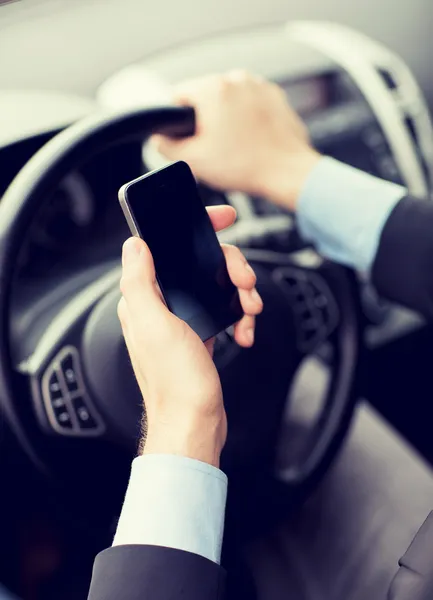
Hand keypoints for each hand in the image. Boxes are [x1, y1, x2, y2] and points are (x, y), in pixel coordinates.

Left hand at [117, 205, 261, 466]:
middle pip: (202, 265)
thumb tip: (134, 245)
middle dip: (231, 268)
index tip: (222, 219)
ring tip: (251, 311)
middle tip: (247, 282)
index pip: (167, 248)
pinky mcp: (200, 334)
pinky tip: (244, 332)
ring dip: (240, 293)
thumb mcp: (154, 325)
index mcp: (145, 298)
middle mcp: (162, 305)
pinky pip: (224, 311)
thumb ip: (140, 282)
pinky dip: (239, 318)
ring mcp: (183, 320)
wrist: (194, 423)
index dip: (196, 228)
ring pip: (218, 286)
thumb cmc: (175, 382)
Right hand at [153, 71, 320, 210]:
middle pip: (204, 97)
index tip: (189, 139)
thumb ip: (166, 145)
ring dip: (226, 120)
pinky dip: (247, 120)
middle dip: (205, 121)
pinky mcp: (275, 97)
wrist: (288, 173)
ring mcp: (259, 86)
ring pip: (228, 101)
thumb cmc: (245, 166)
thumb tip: (160, 137)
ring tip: (235, 146)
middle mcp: (237, 79)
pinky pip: (250, 105)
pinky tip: (251, 142)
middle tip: (214, 148)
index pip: (178, 95)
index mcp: (214, 88)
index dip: (177, 120)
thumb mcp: (194, 161)